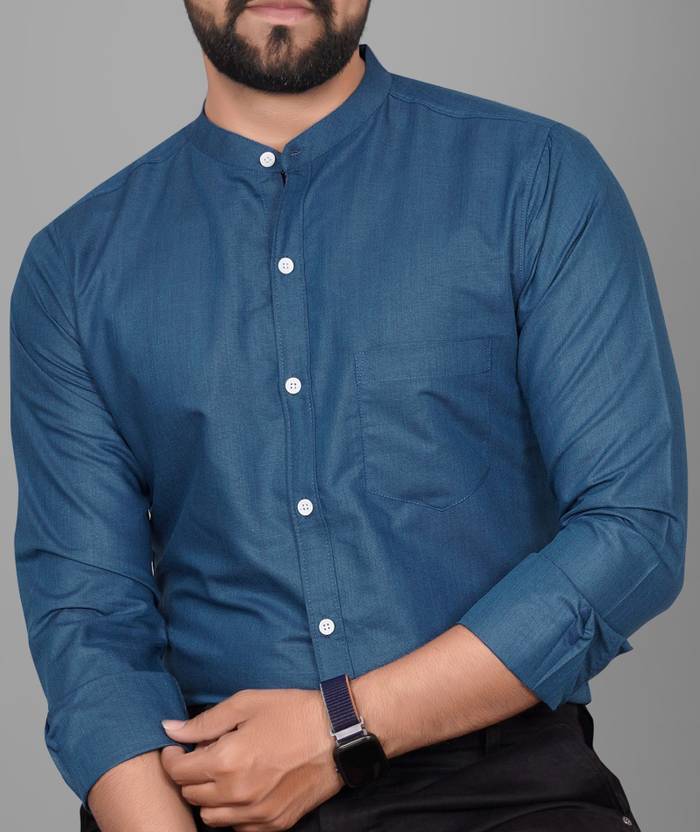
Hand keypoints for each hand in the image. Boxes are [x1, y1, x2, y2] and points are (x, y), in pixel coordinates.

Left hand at [159, 688, 344, 829]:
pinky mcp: (275, 824)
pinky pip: (238, 828)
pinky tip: (245, 788)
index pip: (178, 772)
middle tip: (207, 754)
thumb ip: (204, 722)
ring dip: (209, 797)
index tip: (178, 748)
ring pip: (211, 818)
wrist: (338, 734)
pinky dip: (233, 812)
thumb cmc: (292, 713)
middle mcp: (237, 794)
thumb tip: (169, 729)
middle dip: (191, 774)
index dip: (173, 757)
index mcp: (226, 761)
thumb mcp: (246, 704)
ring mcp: (257, 814)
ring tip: (225, 773)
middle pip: (191, 795)